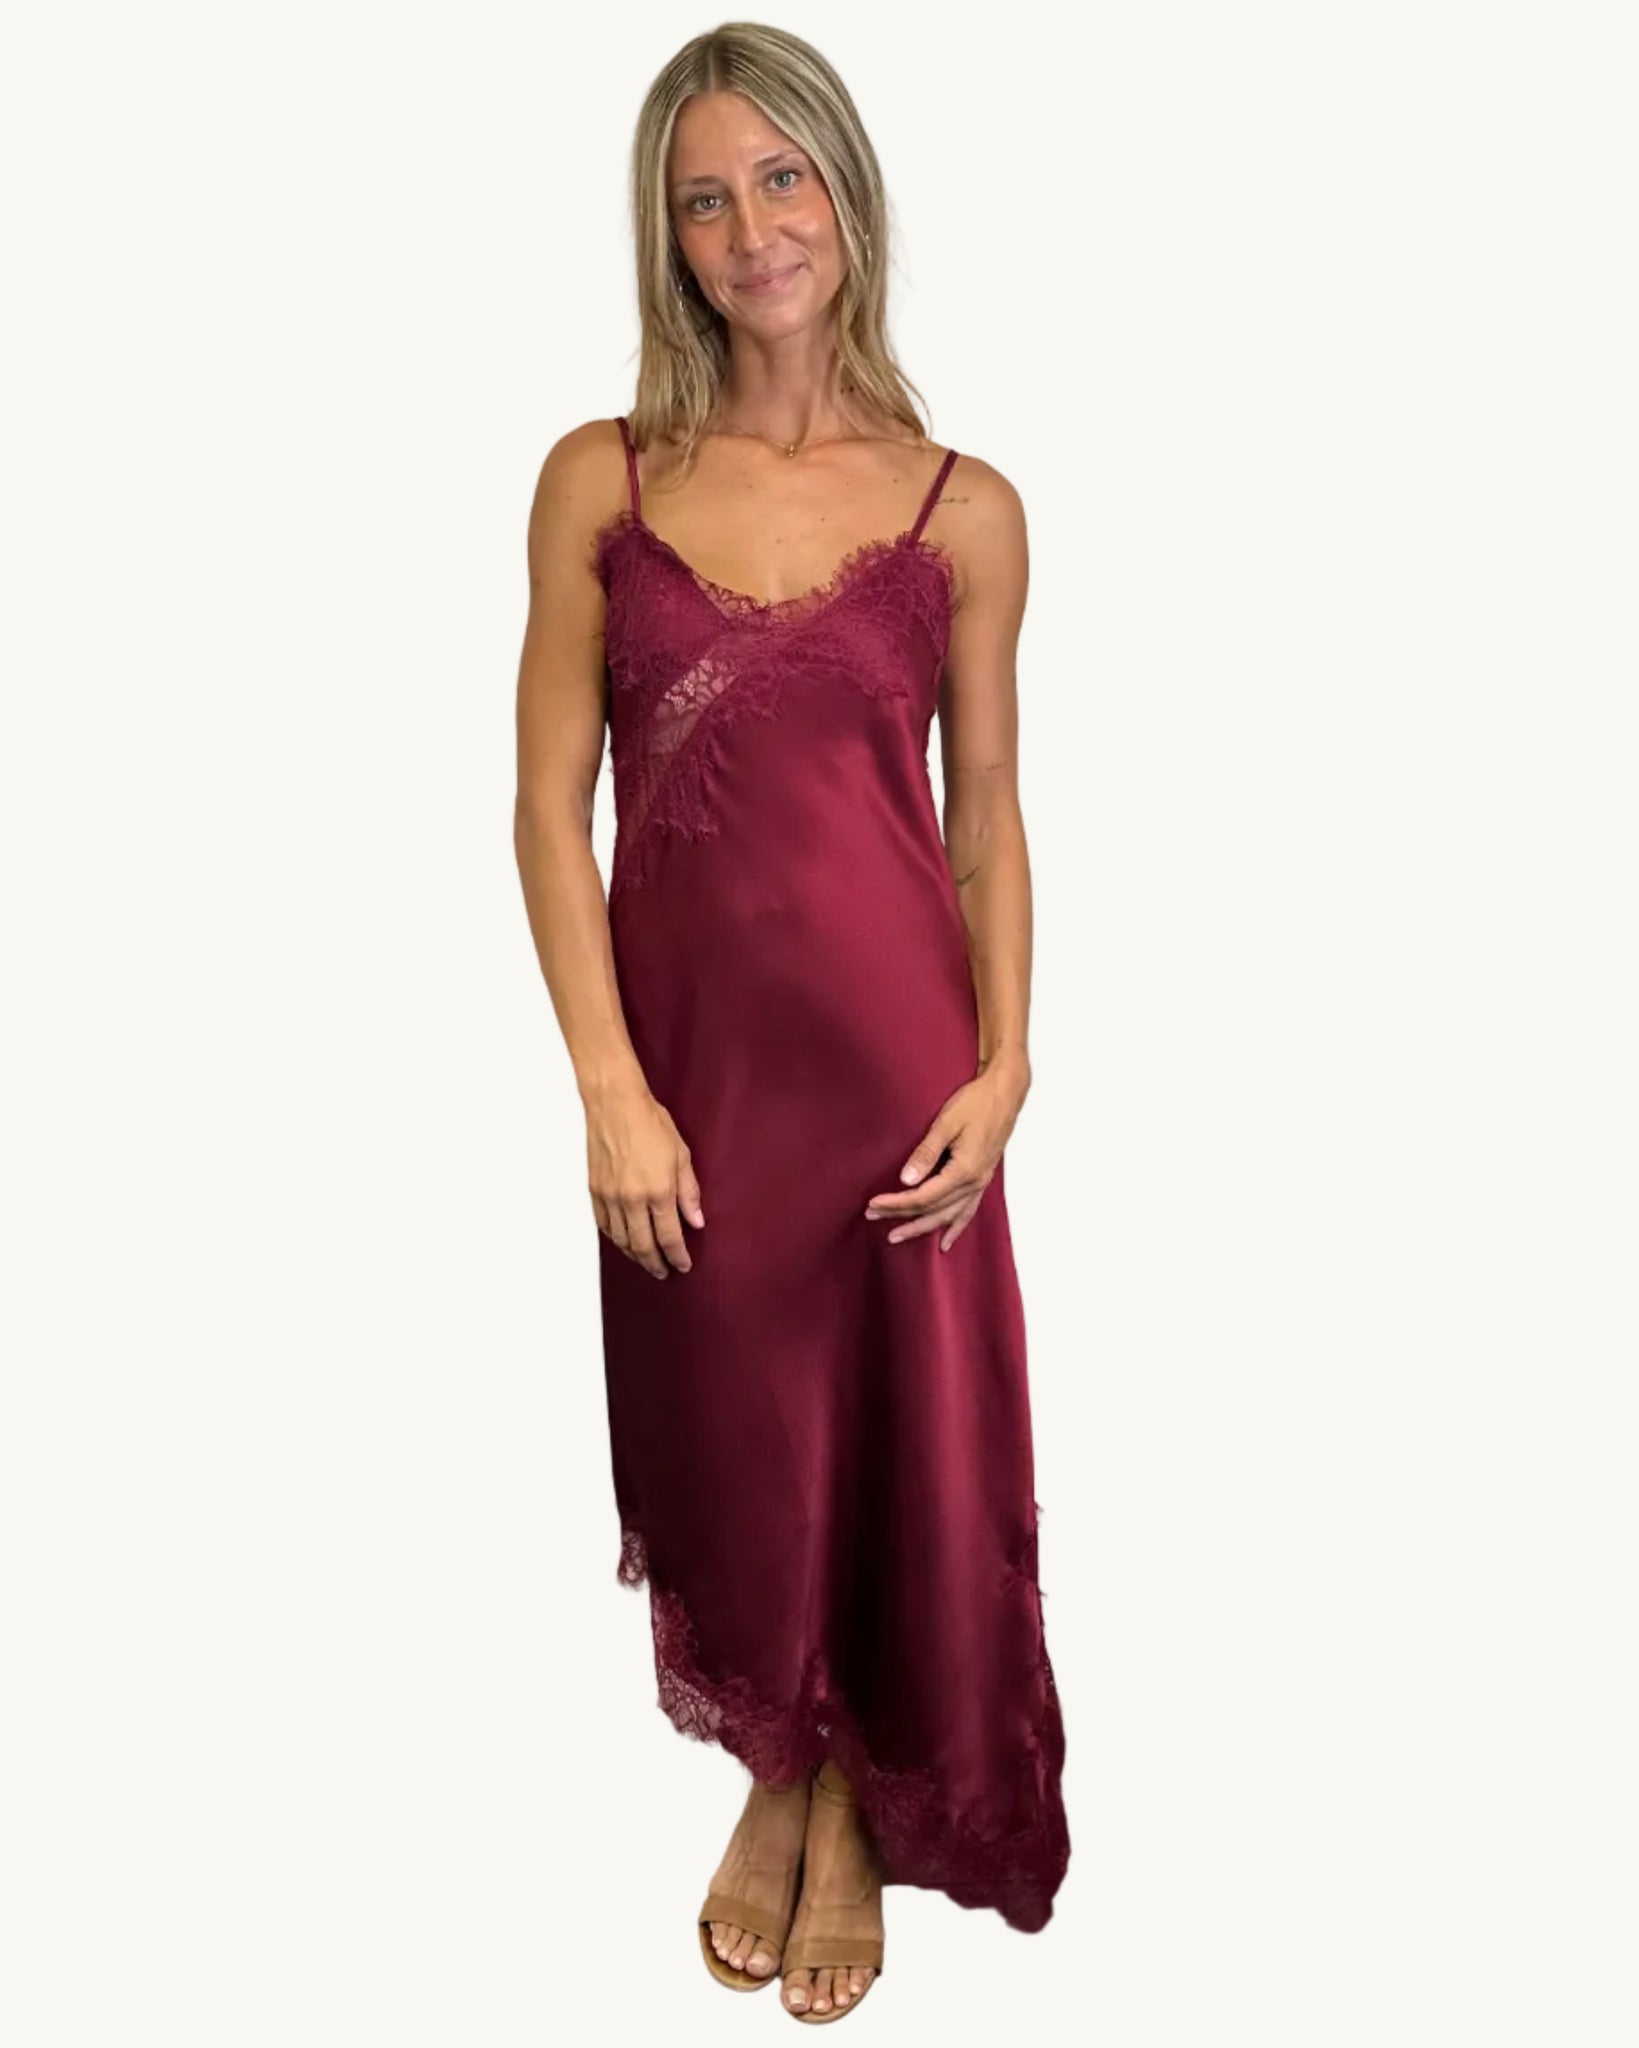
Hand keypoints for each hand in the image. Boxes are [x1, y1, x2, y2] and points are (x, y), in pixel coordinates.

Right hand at [586, 1083, 703, 1277]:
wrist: (614, 1104)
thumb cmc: (650, 1122)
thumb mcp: (681, 1155)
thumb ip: (689, 1192)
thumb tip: (696, 1221)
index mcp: (658, 1191)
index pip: (670, 1237)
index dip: (678, 1256)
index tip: (683, 1266)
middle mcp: (632, 1200)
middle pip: (644, 1246)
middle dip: (656, 1264)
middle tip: (664, 1272)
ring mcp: (610, 1197)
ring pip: (621, 1240)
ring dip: (635, 1255)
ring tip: (646, 1261)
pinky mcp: (595, 1191)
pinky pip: (604, 1226)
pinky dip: (615, 1239)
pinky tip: (623, 1241)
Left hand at [863, 1056, 1029, 1252]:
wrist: (1005, 1093)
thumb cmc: (976, 1102)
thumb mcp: (946, 1123)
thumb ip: (926, 1153)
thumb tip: (906, 1180)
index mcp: (964, 1170)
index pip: (923, 1196)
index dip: (896, 1203)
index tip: (874, 1204)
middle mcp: (974, 1182)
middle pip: (933, 1209)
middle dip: (902, 1216)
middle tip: (873, 1218)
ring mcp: (980, 1183)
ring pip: (948, 1215)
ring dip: (922, 1227)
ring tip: (899, 1236)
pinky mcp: (982, 1178)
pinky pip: (967, 1211)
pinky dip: (955, 1228)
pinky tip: (945, 1241)